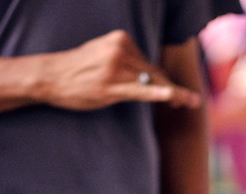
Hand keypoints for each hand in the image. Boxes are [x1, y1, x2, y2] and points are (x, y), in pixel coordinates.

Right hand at [24, 30, 201, 110]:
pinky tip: (172, 97)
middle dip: (173, 89)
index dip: (164, 80)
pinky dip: (158, 94)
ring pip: (151, 83)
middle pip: (153, 73)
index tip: (179, 94)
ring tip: (191, 102)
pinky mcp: (110, 86)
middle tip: (194, 100)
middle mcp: (120, 50)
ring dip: (173, 94)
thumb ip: (125, 60)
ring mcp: (115, 68)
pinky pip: (139, 91)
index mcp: (120, 39)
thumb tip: (148, 74)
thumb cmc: (77, 70)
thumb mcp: (102, 54)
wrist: (50, 76)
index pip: (149, 63)